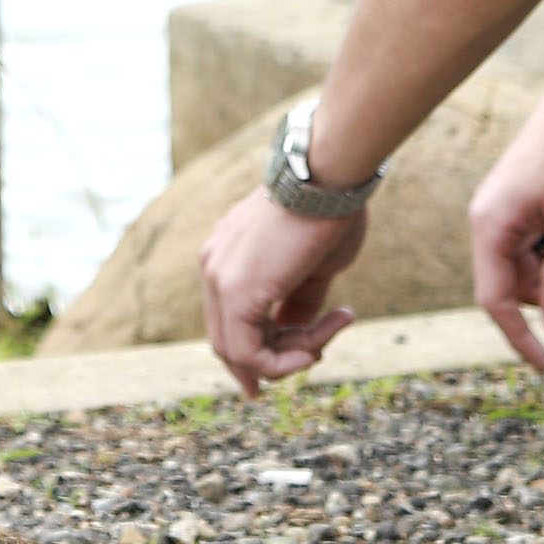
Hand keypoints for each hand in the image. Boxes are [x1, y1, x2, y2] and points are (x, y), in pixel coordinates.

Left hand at [201, 189, 365, 394]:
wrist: (330, 180)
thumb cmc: (330, 214)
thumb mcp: (313, 268)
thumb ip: (298, 303)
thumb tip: (297, 337)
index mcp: (226, 255)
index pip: (230, 317)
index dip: (260, 347)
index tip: (302, 353)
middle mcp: (214, 267)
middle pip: (228, 339)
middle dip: (267, 362)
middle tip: (309, 361)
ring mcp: (218, 279)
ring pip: (239, 351)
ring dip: (287, 357)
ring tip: (330, 332)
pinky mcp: (234, 293)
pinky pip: (248, 352)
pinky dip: (281, 363)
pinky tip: (313, 350)